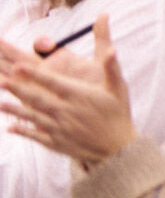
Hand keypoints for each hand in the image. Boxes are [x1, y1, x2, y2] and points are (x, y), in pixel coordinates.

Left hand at [0, 15, 137, 165]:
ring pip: (33, 117)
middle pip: (37, 98)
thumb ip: (112, 68)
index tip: (18, 66)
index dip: (34, 74)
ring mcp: (60, 128)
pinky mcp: (57, 143)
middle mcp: (67, 111)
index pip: (52, 82)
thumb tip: (113, 50)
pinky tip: (10, 128)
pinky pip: (36, 136)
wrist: (118, 147)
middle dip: (18, 89)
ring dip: (15, 110)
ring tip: (0, 103)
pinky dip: (23, 131)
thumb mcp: (118, 88)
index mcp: (79, 96)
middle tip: (2, 81)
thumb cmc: (118, 113)